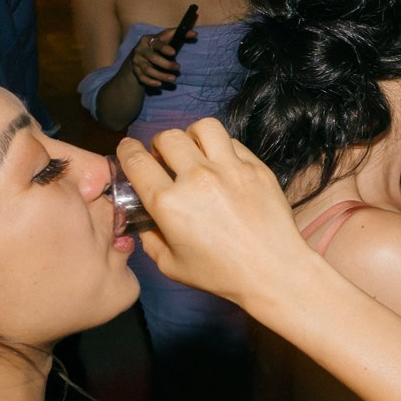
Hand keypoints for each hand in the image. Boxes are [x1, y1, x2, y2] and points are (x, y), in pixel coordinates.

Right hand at [119, 121, 310, 306]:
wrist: (273, 270)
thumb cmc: (222, 273)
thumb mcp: (170, 265)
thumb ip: (149, 238)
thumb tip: (144, 219)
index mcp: (169, 203)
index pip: (137, 161)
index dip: (127, 151)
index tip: (129, 149)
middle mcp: (198, 179)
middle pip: (168, 137)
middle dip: (158, 144)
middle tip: (163, 157)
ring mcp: (230, 169)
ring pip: (203, 127)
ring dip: (191, 136)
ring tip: (193, 150)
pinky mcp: (256, 168)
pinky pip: (232, 141)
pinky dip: (221, 147)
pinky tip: (221, 163)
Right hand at [127, 26, 189, 89]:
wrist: (139, 54)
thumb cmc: (157, 44)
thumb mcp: (165, 38)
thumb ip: (179, 35)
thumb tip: (194, 34)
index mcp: (148, 40)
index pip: (156, 43)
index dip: (164, 48)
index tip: (174, 52)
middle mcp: (140, 50)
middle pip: (152, 57)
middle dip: (166, 64)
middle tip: (178, 68)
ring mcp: (137, 61)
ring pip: (148, 70)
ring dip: (161, 75)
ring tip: (173, 78)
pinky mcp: (136, 71)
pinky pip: (142, 78)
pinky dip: (150, 82)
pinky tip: (160, 84)